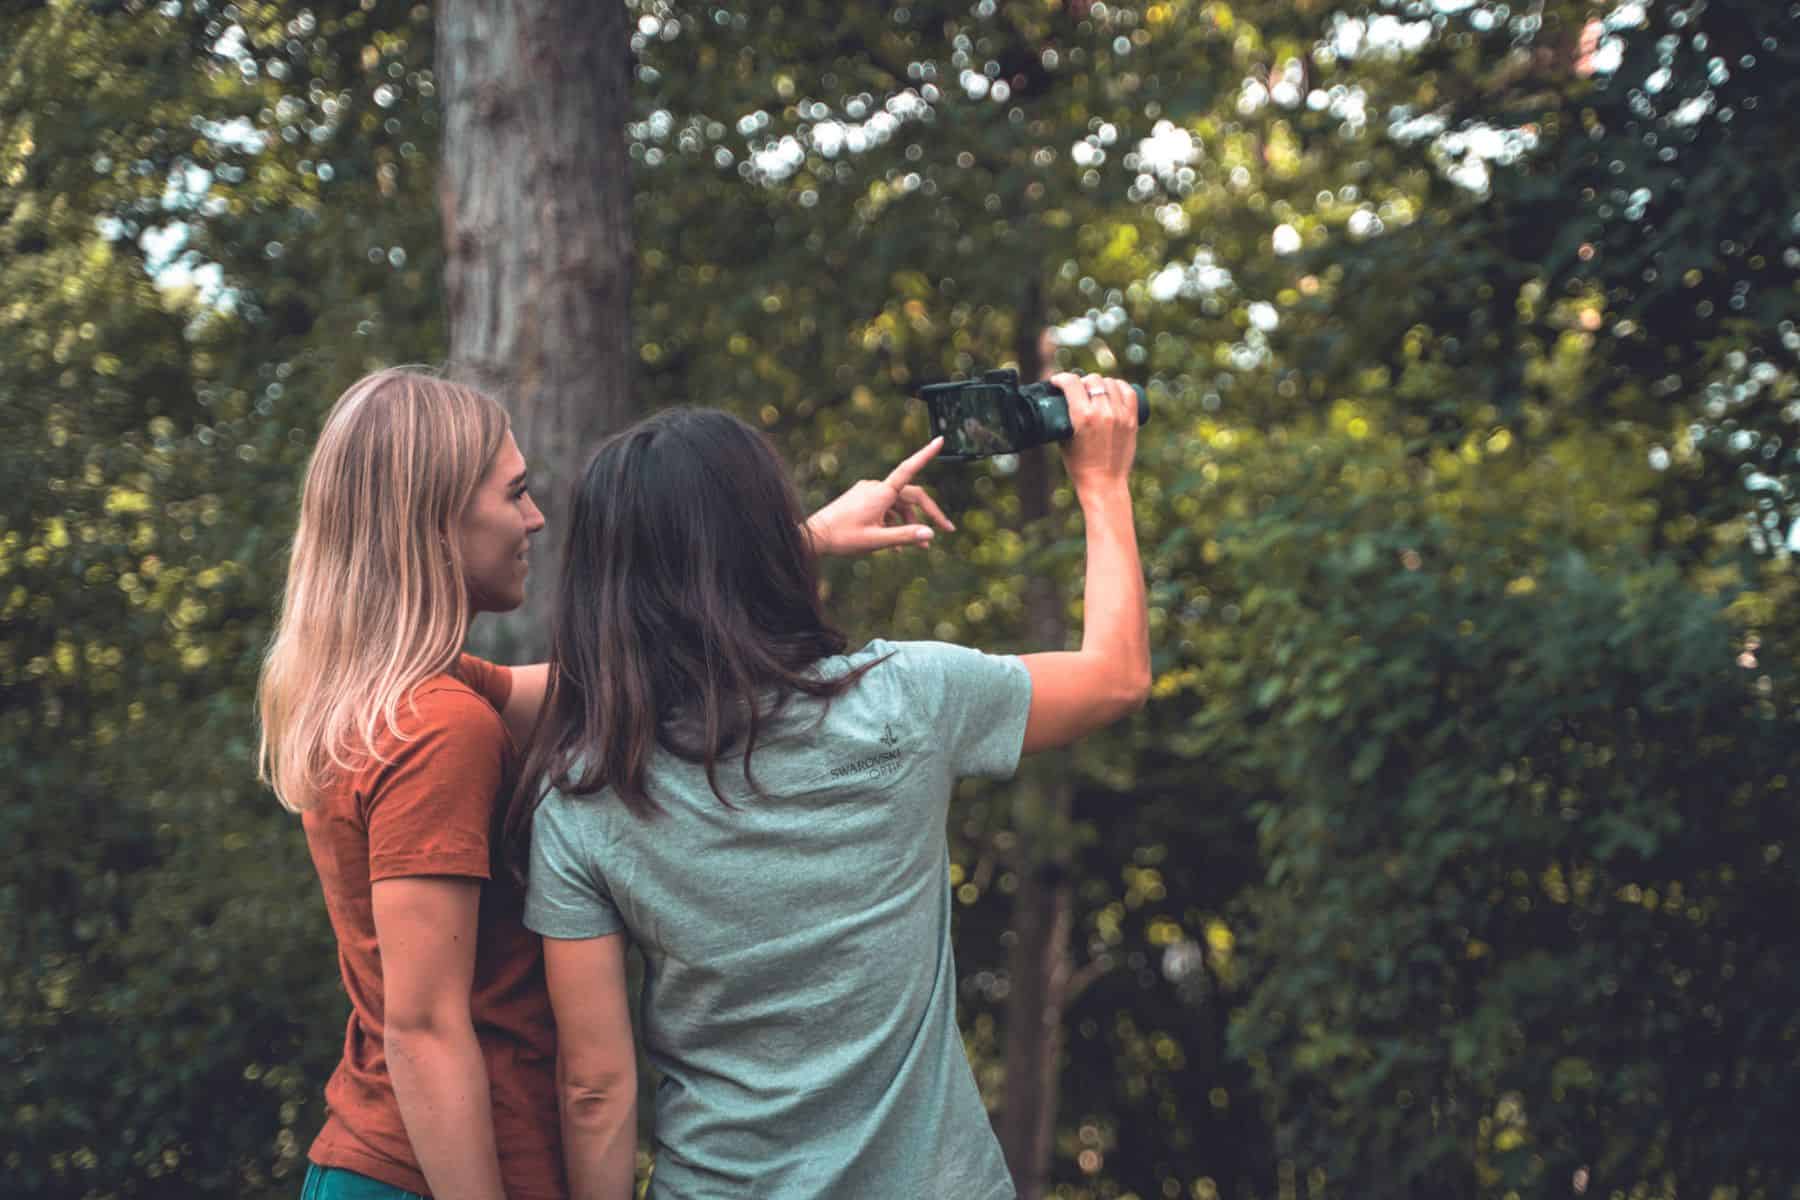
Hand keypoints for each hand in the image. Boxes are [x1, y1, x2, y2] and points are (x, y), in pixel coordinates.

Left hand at [804, 437, 955, 554]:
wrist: (814, 536)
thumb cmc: (843, 538)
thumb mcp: (876, 541)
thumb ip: (905, 537)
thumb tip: (930, 534)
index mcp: (881, 493)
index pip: (909, 469)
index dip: (925, 454)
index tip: (940, 440)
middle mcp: (876, 488)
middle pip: (911, 495)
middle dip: (928, 513)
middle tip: (946, 529)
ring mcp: (868, 493)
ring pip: (899, 504)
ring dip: (910, 522)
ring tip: (919, 547)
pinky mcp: (862, 499)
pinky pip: (885, 508)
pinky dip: (894, 523)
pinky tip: (896, 545)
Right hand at [1050, 372, 1137, 495]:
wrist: (1104, 483)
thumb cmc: (1079, 466)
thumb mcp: (1063, 440)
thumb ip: (1063, 418)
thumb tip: (1060, 401)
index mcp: (1082, 416)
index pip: (1071, 382)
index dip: (1061, 378)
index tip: (1057, 381)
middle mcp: (1103, 412)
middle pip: (1092, 380)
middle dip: (1081, 382)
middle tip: (1077, 389)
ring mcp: (1120, 415)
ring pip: (1110, 383)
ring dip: (1100, 383)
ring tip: (1095, 390)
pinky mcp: (1132, 420)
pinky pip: (1128, 392)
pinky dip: (1119, 387)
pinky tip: (1113, 389)